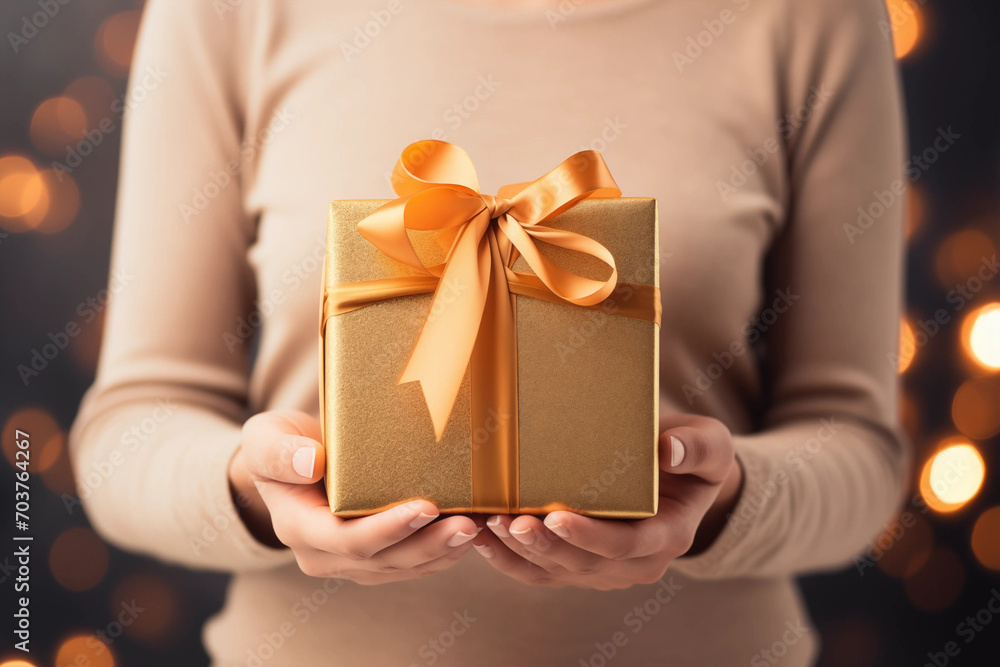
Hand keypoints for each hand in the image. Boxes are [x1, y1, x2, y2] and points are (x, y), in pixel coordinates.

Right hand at [228, 410, 480, 583]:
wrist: (290, 464)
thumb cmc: (280, 446)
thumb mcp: (266, 438)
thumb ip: (280, 451)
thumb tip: (310, 463)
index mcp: (298, 528)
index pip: (346, 539)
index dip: (388, 528)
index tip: (425, 507)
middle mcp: (324, 554)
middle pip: (383, 559)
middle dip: (428, 544)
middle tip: (468, 523)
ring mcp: (350, 561)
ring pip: (402, 566)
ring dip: (443, 551)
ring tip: (478, 527)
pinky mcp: (374, 557)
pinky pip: (411, 563)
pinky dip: (442, 551)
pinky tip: (471, 534)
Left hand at [471, 414, 741, 589]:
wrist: (681, 476)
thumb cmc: (692, 454)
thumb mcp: (710, 444)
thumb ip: (696, 447)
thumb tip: (669, 450)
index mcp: (669, 535)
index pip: (627, 545)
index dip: (590, 536)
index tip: (557, 516)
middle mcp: (636, 562)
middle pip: (584, 563)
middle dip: (544, 545)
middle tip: (510, 520)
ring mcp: (604, 568)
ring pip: (556, 571)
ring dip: (519, 553)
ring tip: (489, 524)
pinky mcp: (578, 564)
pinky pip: (539, 571)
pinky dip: (508, 559)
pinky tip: (481, 536)